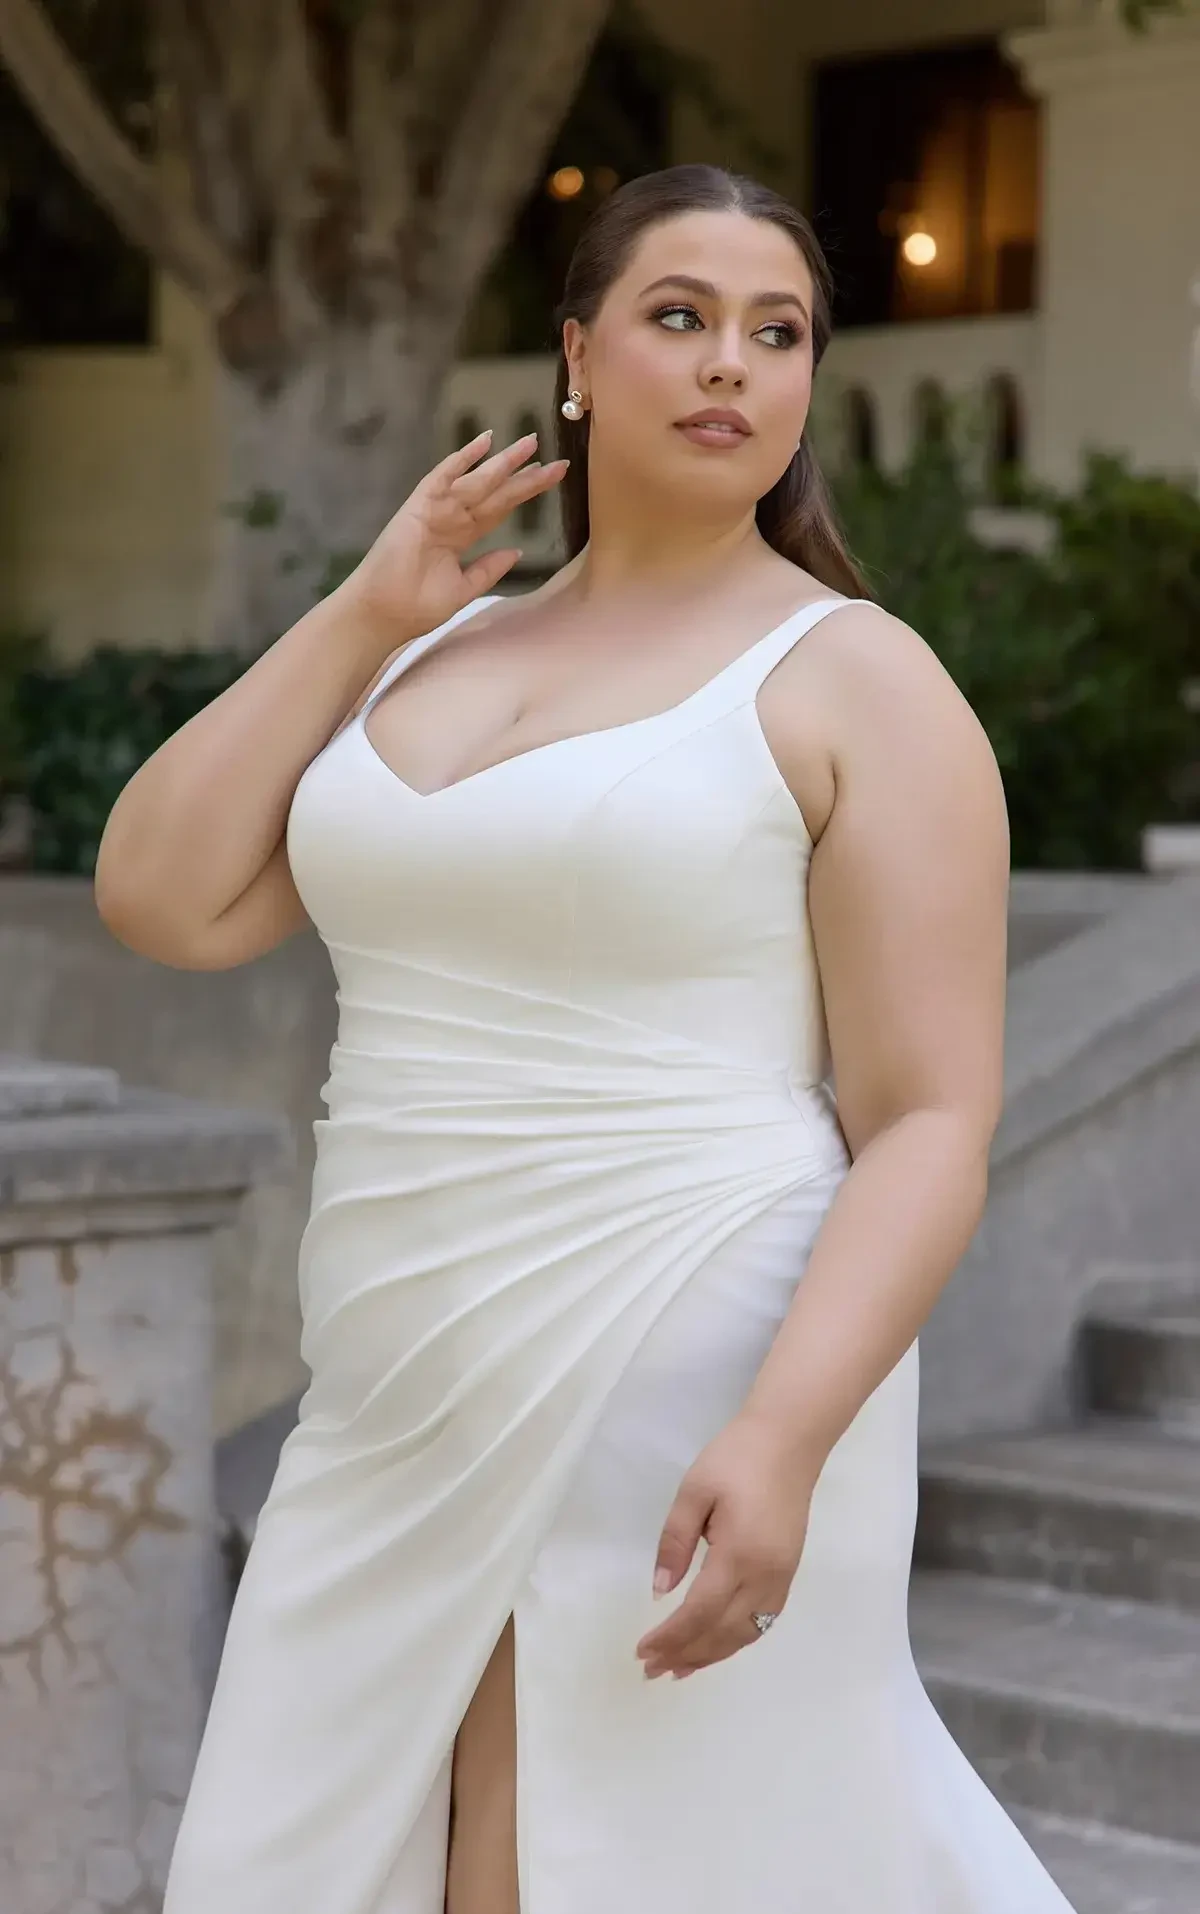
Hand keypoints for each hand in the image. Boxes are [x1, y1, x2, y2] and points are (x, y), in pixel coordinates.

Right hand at [344, 429, 568, 646]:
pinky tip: (483, 442)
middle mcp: (453, 518)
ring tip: (530, 444)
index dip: (525, 492)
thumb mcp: (464, 590)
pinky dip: (461, 460)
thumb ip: (488, 569)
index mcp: (463, 537)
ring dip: (502, 463)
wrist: (383, 613)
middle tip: (558, 460)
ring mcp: (436, 510)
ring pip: (476, 481)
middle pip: (496, 492)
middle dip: (525, 475)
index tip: (552, 476)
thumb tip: (517, 552)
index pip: (500, 508)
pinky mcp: (419, 507)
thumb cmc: (416, 607)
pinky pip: (443, 477)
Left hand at [635, 1413, 820, 1680]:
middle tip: (651, 1669)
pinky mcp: (788, 1574)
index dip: (671, 1637)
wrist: (789, 1441)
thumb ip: (674, 1542)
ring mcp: (781, 1578)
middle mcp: (765, 1576)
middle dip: (685, 1654)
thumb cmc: (736, 1458)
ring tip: (678, 1669)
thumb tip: (661, 1591)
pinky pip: (761, 1621)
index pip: (700, 1612)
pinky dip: (735, 1641)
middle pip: (723, 1632)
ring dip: (711, 1655)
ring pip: (745, 1634)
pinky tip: (715, 1646)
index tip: (642, 1651)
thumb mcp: (693, 1491)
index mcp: (739, 1554)